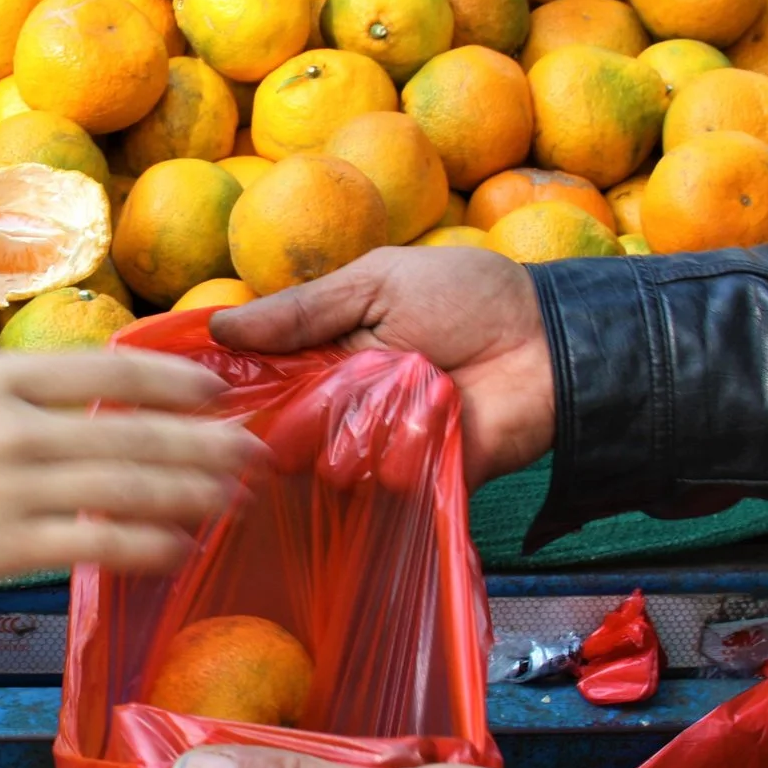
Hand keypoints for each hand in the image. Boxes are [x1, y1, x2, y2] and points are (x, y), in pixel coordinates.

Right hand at [0, 350, 264, 586]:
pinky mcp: (4, 548)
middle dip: (206, 443)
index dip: (175, 381)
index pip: (108, 370)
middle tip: (256, 451)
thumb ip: (11, 387)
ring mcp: (11, 490)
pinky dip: (148, 546)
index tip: (218, 391)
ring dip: (192, 493)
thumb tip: (89, 388)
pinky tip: (182, 548)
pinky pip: (97, 546)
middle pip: (134, 432)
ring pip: (128, 489)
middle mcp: (11, 429)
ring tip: (234, 498)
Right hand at [208, 246, 553, 485]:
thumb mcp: (379, 281)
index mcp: (326, 355)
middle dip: (301, 417)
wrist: (548, 342)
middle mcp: (342, 408)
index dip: (243, 390)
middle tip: (334, 388)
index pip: (264, 384)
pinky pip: (384, 486)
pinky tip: (423, 430)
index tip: (219, 391)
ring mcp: (377, 448)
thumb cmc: (467, 298)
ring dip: (358, 435)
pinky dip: (400, 459)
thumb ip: (303, 309)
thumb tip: (219, 327)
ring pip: (331, 464)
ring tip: (398, 398)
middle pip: (287, 434)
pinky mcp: (417, 480)